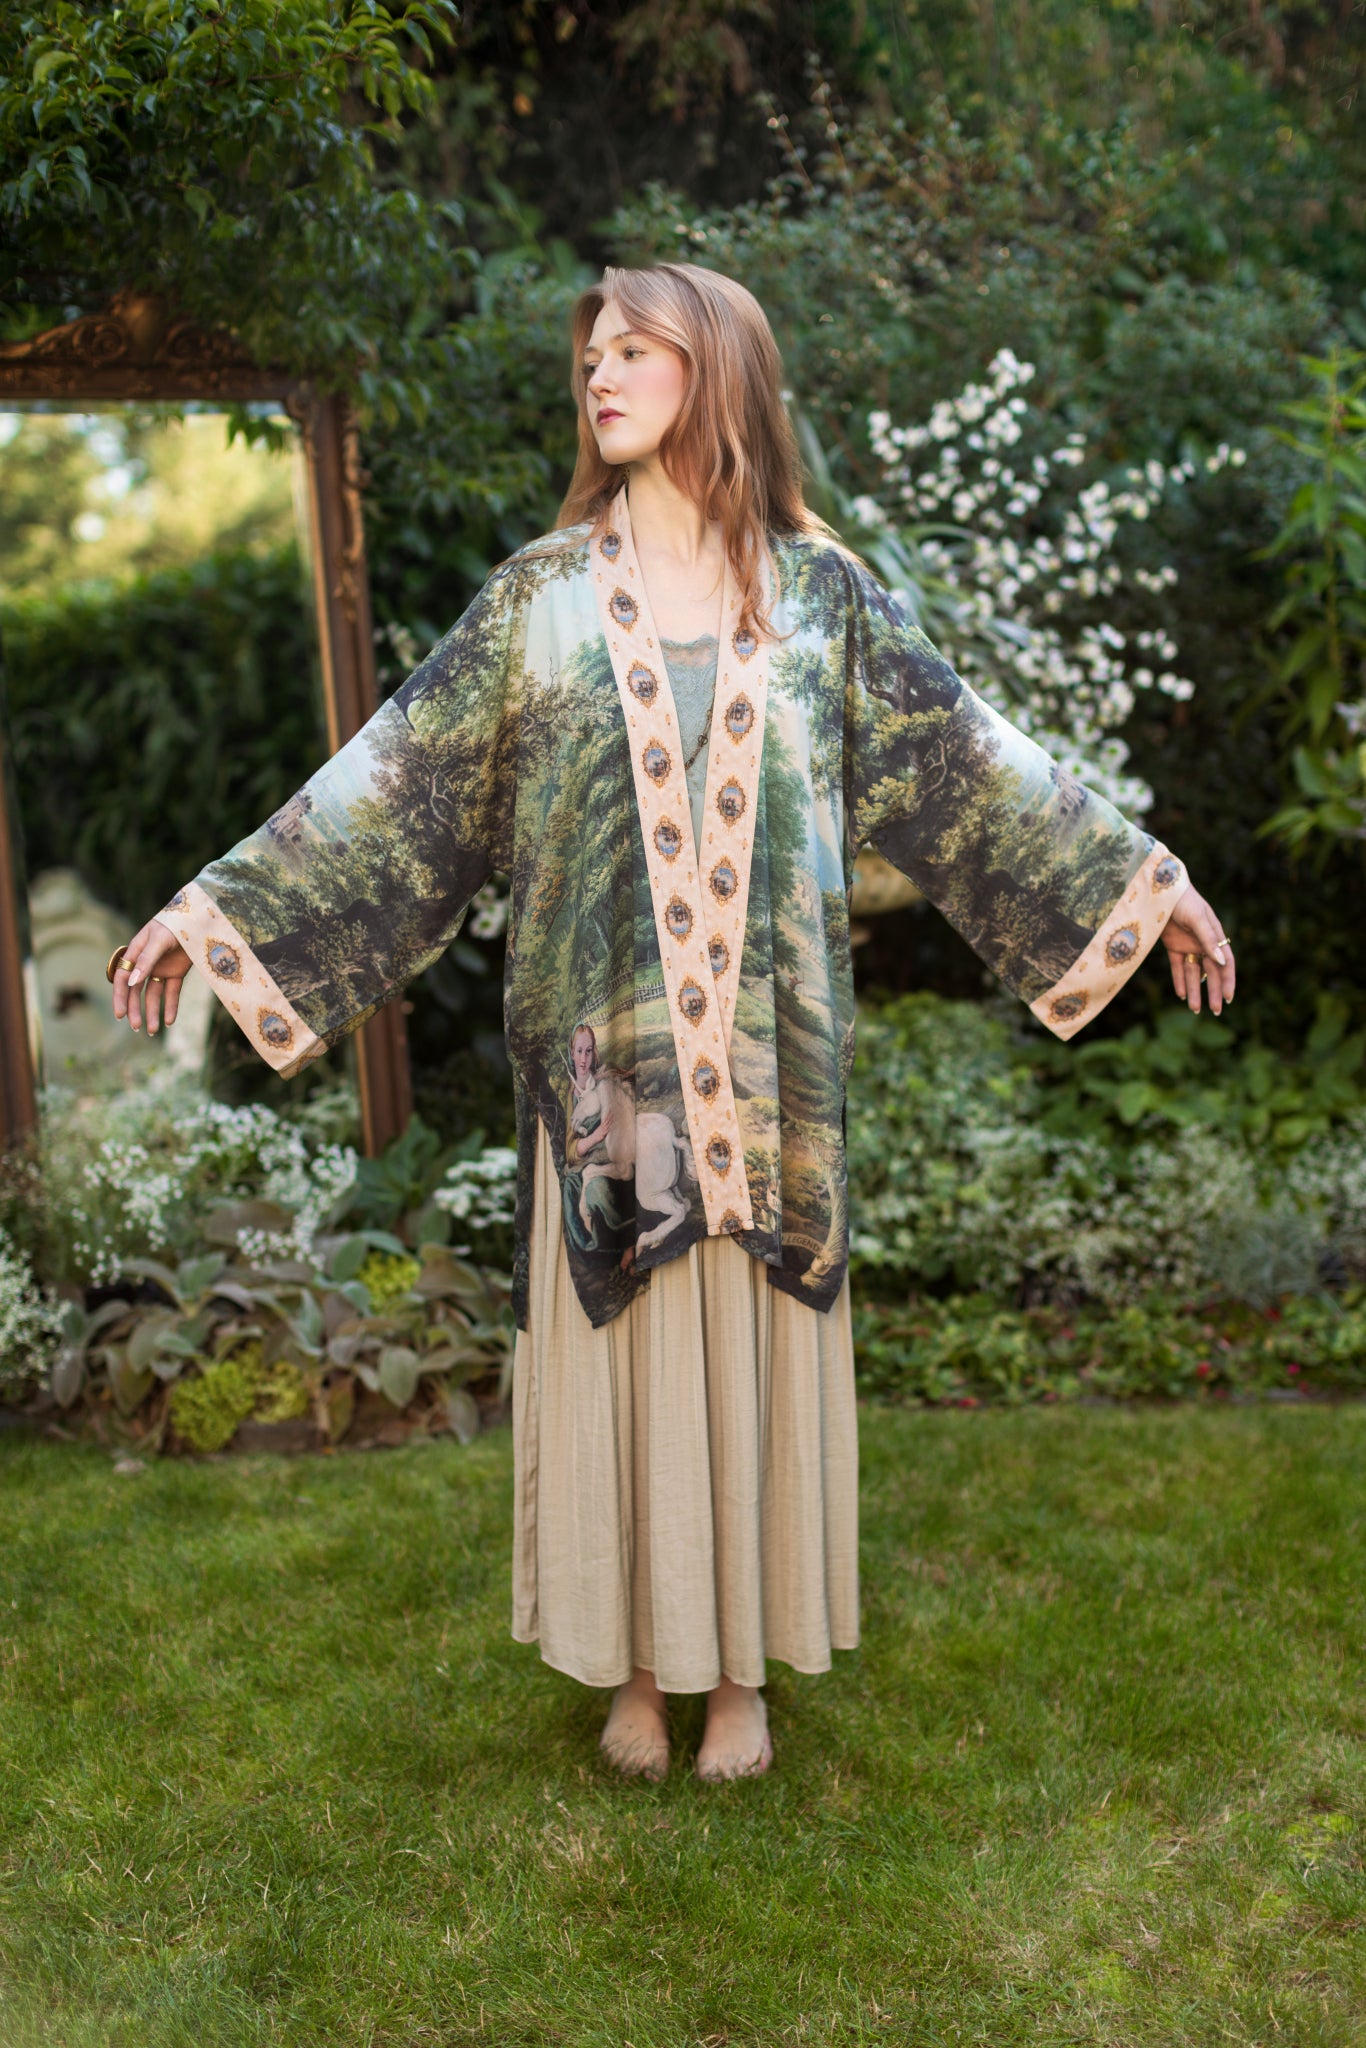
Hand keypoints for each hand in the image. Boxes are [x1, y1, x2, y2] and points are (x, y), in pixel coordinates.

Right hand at [110, 919, 192, 1035]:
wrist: (199, 918)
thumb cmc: (175, 924)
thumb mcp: (159, 940)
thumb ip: (146, 960)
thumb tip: (131, 983)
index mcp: (135, 953)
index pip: (121, 978)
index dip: (119, 996)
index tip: (120, 1014)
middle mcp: (145, 963)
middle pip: (135, 990)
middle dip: (135, 1009)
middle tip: (136, 1027)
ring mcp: (161, 968)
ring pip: (153, 995)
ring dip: (152, 1012)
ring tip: (153, 1031)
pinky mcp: (176, 972)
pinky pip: (171, 993)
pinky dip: (171, 1006)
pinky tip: (170, 1021)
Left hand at [1161, 884, 1234, 1016]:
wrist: (1160, 889)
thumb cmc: (1183, 899)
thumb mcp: (1197, 917)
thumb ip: (1208, 939)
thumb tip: (1221, 962)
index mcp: (1215, 935)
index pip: (1226, 963)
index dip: (1228, 981)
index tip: (1229, 998)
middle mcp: (1204, 943)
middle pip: (1211, 972)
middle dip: (1214, 991)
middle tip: (1215, 1011)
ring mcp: (1188, 945)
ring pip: (1194, 973)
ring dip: (1195, 990)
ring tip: (1195, 1009)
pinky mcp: (1172, 946)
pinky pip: (1177, 967)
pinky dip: (1179, 980)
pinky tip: (1181, 995)